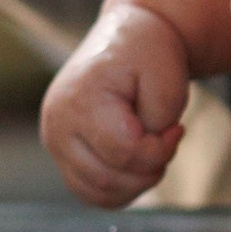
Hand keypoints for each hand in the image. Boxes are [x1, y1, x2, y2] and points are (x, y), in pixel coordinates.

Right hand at [42, 0, 194, 207]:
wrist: (125, 39)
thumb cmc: (148, 55)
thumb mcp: (167, 77)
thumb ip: (159, 120)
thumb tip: (144, 155)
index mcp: (81, 99)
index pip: (124, 152)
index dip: (159, 150)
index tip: (176, 129)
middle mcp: (57, 123)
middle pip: (108, 178)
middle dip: (149, 169)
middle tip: (165, 140)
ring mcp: (54, 141)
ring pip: (97, 192)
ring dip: (135, 183)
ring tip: (151, 151)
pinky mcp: (60, 154)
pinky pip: (88, 192)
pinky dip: (118, 190)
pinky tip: (137, 165)